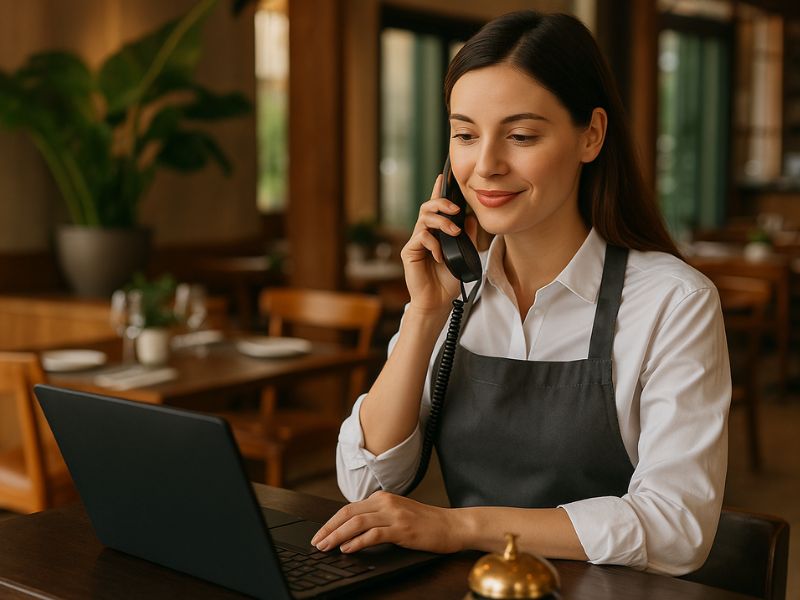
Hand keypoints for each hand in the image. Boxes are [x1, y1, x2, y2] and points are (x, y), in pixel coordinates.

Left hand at [310, 491, 462, 554]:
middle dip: (329, 528)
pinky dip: (357, 541)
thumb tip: (351, 531)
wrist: (452, 525)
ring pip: (357, 522)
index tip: (320, 534)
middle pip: (348, 513)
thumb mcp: (398, 514)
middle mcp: (386, 502)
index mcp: (383, 498)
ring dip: (338, 535)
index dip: (331, 522)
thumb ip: (377, 517)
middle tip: (316, 542)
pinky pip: (374, 534)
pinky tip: (347, 549)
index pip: (349, 508)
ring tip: (326, 547)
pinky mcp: (402, 528)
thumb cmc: (426, 523)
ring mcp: (394, 514)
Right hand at [400, 174, 477, 314]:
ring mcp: (416, 242)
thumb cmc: (449, 279)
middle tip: (455, 209)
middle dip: (442, 203)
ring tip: (453, 233)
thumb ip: (467, 236)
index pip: (437, 208)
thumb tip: (470, 218)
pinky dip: (433, 244)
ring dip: (441, 222)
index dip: (438, 191)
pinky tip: (440, 256)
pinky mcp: (409, 252)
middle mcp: (424, 234)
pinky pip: (420, 237)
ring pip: (424, 219)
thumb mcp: (464, 255)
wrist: (438, 301)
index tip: (443, 176)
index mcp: (436, 232)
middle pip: (428, 207)